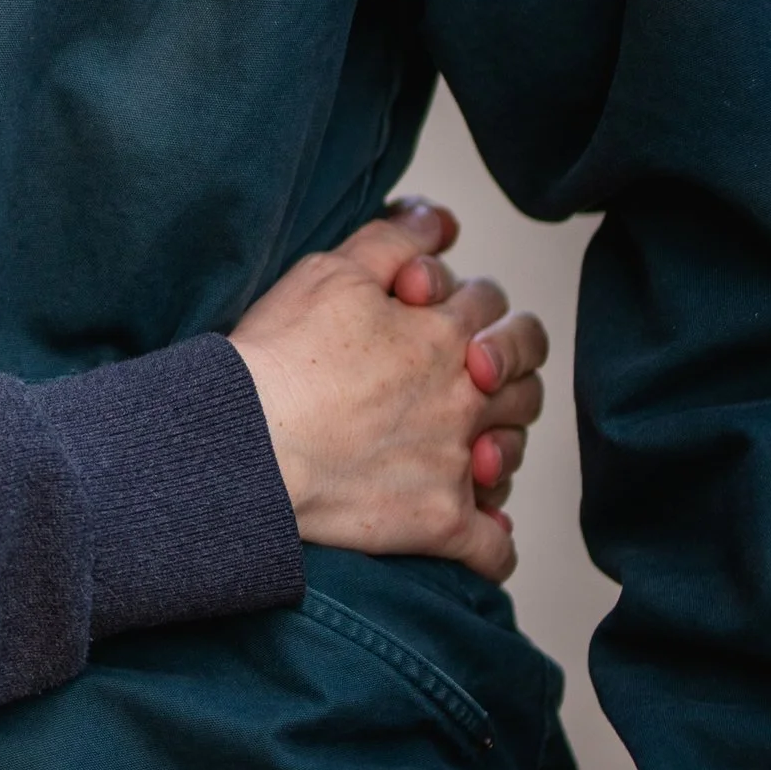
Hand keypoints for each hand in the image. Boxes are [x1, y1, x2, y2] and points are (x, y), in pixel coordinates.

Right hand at [228, 205, 545, 576]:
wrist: (247, 443)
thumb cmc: (280, 357)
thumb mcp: (332, 271)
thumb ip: (396, 240)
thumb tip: (443, 221)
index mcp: (445, 333)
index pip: (488, 304)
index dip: (465, 303)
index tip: (433, 314)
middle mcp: (465, 397)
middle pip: (523, 377)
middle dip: (507, 371)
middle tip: (472, 378)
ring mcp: (457, 464)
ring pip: (513, 453)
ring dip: (500, 446)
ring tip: (467, 447)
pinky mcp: (440, 524)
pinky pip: (492, 548)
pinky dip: (491, 543)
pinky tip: (478, 534)